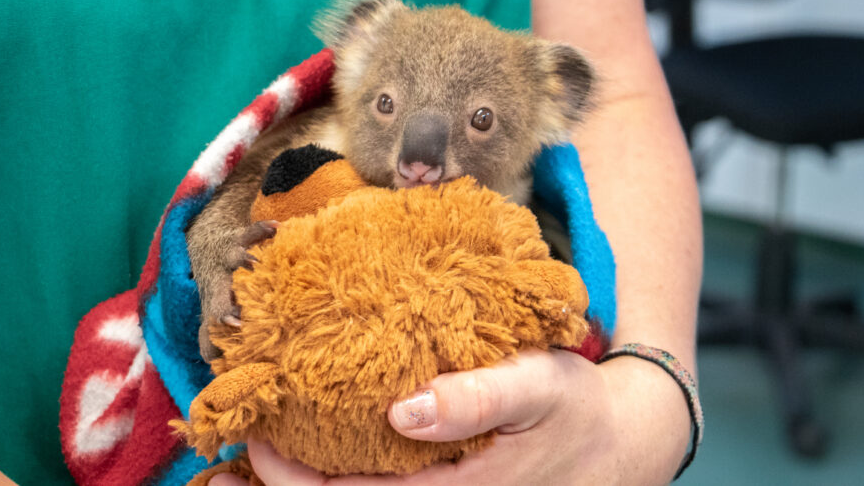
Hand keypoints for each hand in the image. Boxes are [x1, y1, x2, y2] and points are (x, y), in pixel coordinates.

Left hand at [209, 348, 690, 485]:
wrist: (621, 443)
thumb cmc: (574, 410)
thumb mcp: (538, 387)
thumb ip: (476, 398)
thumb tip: (402, 410)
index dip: (293, 476)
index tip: (259, 434)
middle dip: (288, 483)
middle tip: (242, 444)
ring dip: (311, 482)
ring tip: (264, 453)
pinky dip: (344, 476)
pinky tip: (325, 453)